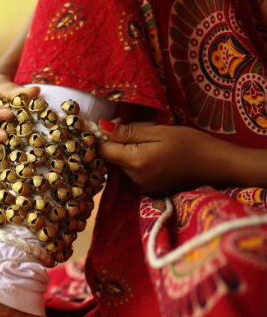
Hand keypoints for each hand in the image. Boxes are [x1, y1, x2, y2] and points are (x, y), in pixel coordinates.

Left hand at [98, 120, 227, 195]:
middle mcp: (134, 178)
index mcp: (135, 161)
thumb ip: (128, 132)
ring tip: (152, 144)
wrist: (215, 165)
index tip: (111, 126)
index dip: (102, 137)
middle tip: (141, 132)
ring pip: (122, 165)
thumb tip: (101, 127)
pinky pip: (133, 173)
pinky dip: (138, 163)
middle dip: (119, 144)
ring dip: (129, 153)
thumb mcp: (159, 131)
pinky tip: (155, 156)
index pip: (102, 151)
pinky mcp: (148, 190)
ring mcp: (141, 186)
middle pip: (112, 158)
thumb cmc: (190, 143)